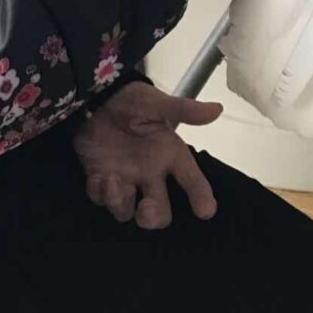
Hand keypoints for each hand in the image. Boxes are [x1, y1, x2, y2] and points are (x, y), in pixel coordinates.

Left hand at [72, 81, 221, 228]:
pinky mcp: (100, 179)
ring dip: (119, 203)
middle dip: (154, 217)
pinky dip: (99, 192)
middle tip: (147, 208)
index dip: (200, 197)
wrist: (94, 94)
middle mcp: (149, 173)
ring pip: (127, 211)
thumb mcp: (155, 102)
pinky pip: (99, 198)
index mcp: (169, 155)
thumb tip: (217, 109)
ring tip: (112, 180)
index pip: (191, 180)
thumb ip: (183, 109)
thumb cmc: (129, 99)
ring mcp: (125, 179)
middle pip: (160, 211)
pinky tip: (97, 176)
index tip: (205, 211)